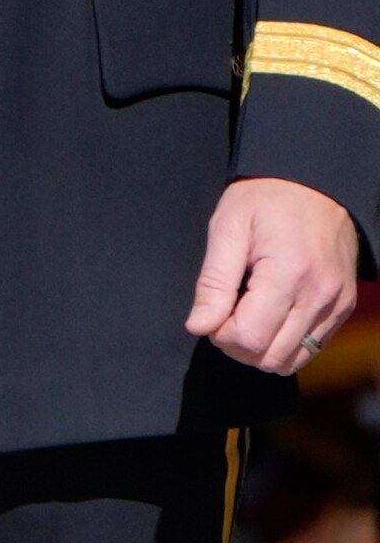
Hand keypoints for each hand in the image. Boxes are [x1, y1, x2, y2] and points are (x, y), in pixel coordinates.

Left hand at [191, 175, 360, 374]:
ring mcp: (337, 303)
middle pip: (270, 357)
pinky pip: (313, 347)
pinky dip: (285, 343)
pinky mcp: (344, 306)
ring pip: (293, 359)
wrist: (315, 183)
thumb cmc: (265, 200)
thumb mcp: (228, 229)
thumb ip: (214, 282)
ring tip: (248, 315)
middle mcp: (321, 294)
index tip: (213, 311)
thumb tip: (199, 327)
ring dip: (262, 349)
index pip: (250, 339)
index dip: (220, 335)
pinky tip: (271, 315)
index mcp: (289, 274)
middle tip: (226, 314)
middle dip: (238, 346)